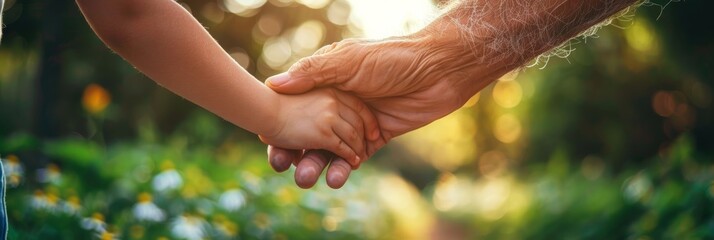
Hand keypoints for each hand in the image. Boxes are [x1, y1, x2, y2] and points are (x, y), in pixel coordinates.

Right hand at [266, 32, 500, 187]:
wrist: (439, 70)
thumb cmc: (392, 58)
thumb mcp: (349, 60)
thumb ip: (313, 74)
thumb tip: (275, 83)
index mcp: (328, 82)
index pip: (295, 106)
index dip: (280, 124)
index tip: (267, 141)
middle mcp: (339, 103)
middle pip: (309, 132)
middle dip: (296, 151)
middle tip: (285, 167)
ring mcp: (358, 123)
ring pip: (331, 149)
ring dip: (318, 164)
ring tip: (306, 178)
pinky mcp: (377, 138)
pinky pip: (355, 157)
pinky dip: (344, 168)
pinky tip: (336, 177)